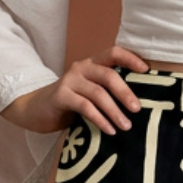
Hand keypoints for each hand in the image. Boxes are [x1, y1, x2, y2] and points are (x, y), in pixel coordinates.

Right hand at [0, 45, 150, 134]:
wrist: (35, 110)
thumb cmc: (69, 103)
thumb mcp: (90, 93)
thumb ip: (107, 91)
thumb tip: (138, 105)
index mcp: (91, 64)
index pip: (113, 52)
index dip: (130, 58)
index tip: (146, 70)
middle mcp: (81, 68)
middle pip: (108, 75)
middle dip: (125, 93)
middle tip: (137, 109)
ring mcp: (69, 81)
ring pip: (98, 93)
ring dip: (114, 111)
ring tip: (126, 126)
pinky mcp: (60, 96)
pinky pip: (85, 107)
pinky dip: (99, 119)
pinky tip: (109, 130)